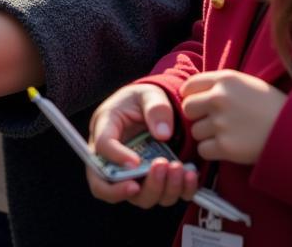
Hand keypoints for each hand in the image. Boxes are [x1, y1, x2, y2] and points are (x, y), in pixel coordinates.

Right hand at [87, 83, 196, 208]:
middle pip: (110, 186)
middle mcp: (112, 158)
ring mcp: (132, 175)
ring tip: (178, 168)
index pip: (102, 148)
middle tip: (159, 168)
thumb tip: (163, 134)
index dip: (115, 158)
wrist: (155, 109)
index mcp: (105, 129)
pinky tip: (190, 176)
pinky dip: (178, 191)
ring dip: (161, 189)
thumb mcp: (148, 94)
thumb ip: (155, 108)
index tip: (135, 161)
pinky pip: (161, 197)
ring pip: (139, 197)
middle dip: (136, 185)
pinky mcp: (151, 182)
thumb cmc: (143, 100)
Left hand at [181, 69, 286, 164]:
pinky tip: (227, 148)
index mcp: (224, 79)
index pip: (189, 86)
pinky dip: (212, 151)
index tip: (201, 105)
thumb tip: (194, 92)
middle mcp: (219, 98)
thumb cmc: (273, 106)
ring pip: (195, 131)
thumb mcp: (246, 84)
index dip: (193, 97)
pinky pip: (203, 150)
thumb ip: (221, 85)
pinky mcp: (226, 147)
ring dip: (206, 135)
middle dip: (197, 117)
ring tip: (227, 135)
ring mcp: (222, 123)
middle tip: (213, 123)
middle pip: (188, 109)